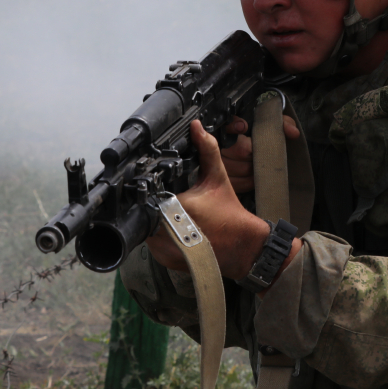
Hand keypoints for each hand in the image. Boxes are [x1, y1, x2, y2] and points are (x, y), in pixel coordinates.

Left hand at [145, 119, 287, 280]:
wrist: (243, 246)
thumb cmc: (230, 213)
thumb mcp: (217, 178)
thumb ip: (206, 150)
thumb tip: (197, 128)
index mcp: (179, 207)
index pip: (148, 196)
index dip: (149, 190)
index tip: (155, 187)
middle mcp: (168, 231)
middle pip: (144, 212)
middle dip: (151, 204)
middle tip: (165, 200)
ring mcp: (165, 248)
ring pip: (146, 229)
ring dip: (153, 221)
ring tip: (170, 215)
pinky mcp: (166, 260)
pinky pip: (152, 245)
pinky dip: (159, 237)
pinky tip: (174, 230)